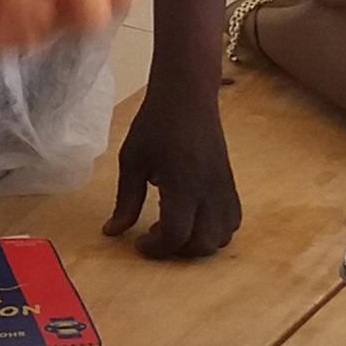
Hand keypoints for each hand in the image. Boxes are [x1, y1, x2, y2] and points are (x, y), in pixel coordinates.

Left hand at [107, 75, 240, 258]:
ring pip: (224, 235)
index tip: (139, 243)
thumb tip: (112, 232)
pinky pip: (232, 218)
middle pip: (204, 243)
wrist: (188, 95)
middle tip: (156, 235)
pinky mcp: (229, 182)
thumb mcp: (132, 161)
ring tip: (176, 226)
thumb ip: (125, 201)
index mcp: (182, 184)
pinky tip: (194, 217)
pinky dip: (216, 229)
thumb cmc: (155, 124)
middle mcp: (209, 190)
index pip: (176, 234)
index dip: (157, 248)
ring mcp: (223, 187)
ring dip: (199, 242)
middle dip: (178, 251)